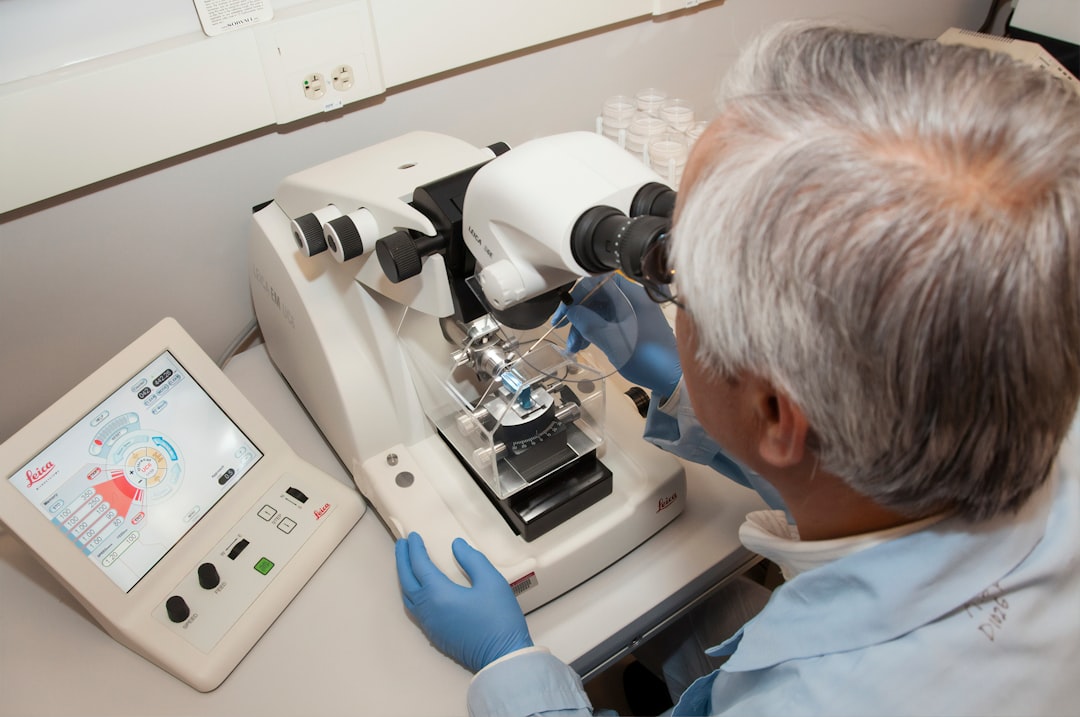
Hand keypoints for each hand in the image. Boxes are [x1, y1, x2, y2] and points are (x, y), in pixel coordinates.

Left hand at [395, 532, 532, 671]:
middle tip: (401, 544)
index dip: (415, 549)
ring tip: (407, 563)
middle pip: (407, 580)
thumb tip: (456, 547)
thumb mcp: (492, 582)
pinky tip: (419, 589)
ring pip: (408, 596)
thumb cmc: (499, 620)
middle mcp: (428, 609)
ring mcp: (430, 624)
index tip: (413, 536)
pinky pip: (415, 609)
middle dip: (402, 560)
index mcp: (439, 594)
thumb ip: (472, 560)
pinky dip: (412, 593)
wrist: (502, 657)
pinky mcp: (436, 634)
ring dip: (405, 577)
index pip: (420, 565)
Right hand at [553, 273, 681, 396]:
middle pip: (597, 297)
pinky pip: (608, 322)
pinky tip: (584, 345)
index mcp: (632, 295)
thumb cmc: (647, 358)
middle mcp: (633, 299)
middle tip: (565, 333)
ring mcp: (634, 313)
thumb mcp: (612, 341)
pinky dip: (594, 332)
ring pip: (600, 312)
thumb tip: (571, 310)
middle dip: (578, 315)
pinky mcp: (633, 326)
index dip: (577, 295)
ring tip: (574, 348)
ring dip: (584, 326)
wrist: (673, 379)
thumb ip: (589, 323)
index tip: (563, 314)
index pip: (597, 282)